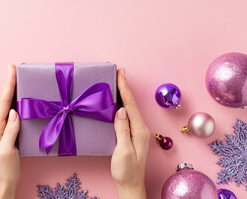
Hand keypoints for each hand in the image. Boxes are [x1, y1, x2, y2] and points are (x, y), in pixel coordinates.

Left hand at [0, 63, 19, 198]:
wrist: (3, 183)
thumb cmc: (4, 169)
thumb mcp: (7, 150)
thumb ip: (10, 130)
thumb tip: (15, 111)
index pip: (4, 101)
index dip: (9, 84)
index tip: (12, 68)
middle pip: (5, 100)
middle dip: (10, 84)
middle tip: (15, 69)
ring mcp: (2, 129)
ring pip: (9, 106)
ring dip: (13, 92)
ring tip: (19, 80)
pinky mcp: (8, 133)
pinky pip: (13, 114)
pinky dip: (17, 103)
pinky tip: (22, 101)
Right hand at [111, 68, 150, 198]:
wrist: (130, 185)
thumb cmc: (126, 170)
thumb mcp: (123, 151)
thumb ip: (122, 130)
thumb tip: (121, 109)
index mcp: (138, 129)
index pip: (130, 104)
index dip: (124, 87)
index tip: (120, 73)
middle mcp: (139, 128)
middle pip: (131, 102)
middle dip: (124, 86)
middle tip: (119, 71)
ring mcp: (136, 131)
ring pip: (129, 107)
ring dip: (123, 93)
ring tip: (117, 81)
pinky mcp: (131, 134)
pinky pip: (126, 114)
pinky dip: (121, 103)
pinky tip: (116, 100)